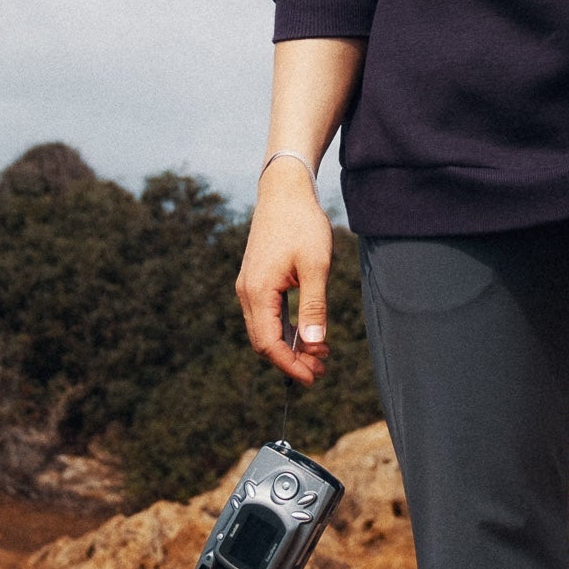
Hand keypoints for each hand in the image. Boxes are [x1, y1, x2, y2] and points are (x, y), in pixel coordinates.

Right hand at [236, 163, 334, 381]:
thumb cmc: (302, 224)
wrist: (285, 192)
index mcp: (258, 292)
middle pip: (263, 341)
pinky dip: (285, 329)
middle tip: (322, 369)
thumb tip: (314, 344)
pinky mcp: (256, 280)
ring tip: (319, 354)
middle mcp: (247, 292)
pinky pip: (266, 315)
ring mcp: (249, 286)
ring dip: (289, 346)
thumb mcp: (315, 267)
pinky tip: (307, 332)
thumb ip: (314, 307)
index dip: (290, 365)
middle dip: (291, 360)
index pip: (269, 343)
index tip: (313, 377)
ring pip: (264, 330)